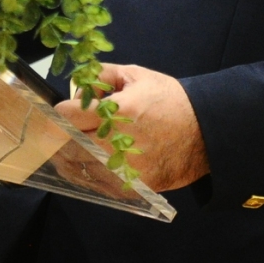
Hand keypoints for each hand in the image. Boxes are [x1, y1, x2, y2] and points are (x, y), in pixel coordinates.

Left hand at [58, 63, 209, 191]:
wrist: (204, 133)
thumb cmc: (170, 102)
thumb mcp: (137, 75)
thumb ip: (102, 75)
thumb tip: (78, 89)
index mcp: (116, 112)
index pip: (66, 116)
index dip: (61, 112)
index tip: (66, 111)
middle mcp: (116, 144)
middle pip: (66, 145)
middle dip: (59, 136)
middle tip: (59, 131)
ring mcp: (122, 170)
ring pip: (77, 168)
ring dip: (68, 157)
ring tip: (70, 148)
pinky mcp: (129, 187)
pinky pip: (95, 185)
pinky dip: (86, 175)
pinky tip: (88, 164)